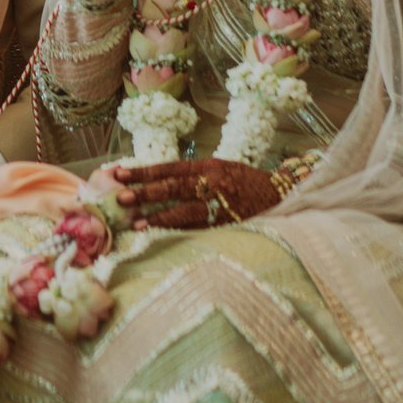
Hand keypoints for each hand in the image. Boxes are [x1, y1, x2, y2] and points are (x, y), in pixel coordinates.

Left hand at [110, 159, 281, 229]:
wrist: (282, 195)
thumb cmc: (246, 182)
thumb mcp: (221, 169)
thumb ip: (195, 175)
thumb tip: (158, 182)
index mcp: (209, 165)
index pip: (170, 167)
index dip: (144, 171)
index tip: (119, 174)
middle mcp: (214, 182)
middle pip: (174, 187)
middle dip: (146, 193)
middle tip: (121, 198)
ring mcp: (222, 204)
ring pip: (185, 211)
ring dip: (160, 218)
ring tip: (138, 224)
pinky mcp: (228, 224)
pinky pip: (200, 229)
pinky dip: (180, 233)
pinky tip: (163, 237)